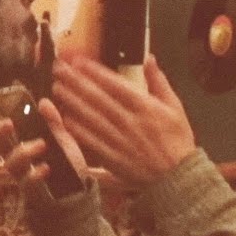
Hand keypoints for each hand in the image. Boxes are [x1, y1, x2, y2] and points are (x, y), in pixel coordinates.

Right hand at [0, 98, 88, 189]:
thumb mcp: (63, 141)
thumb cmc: (66, 165)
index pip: (2, 136)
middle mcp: (18, 162)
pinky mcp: (33, 192)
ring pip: (10, 165)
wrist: (79, 192)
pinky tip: (45, 167)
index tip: (7, 118)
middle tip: (9, 123)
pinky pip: (27, 184)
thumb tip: (44, 102)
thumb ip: (54, 123)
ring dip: (23, 151)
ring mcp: (23, 177)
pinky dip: (34, 175)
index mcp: (22, 147)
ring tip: (42, 144)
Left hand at [52, 53, 195, 187]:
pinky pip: (92, 141)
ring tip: (57, 89)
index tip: (78, 61)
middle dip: (76, 81)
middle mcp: (129, 121)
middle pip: (97, 98)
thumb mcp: (175, 106)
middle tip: (59, 70)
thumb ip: (158, 81)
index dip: (94, 71)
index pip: (113, 84)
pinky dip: (78, 130)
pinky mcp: (113, 158)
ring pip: (91, 117)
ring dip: (72, 102)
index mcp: (144, 106)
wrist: (178, 176)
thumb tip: (149, 59)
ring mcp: (120, 140)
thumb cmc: (178, 141)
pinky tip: (64, 119)